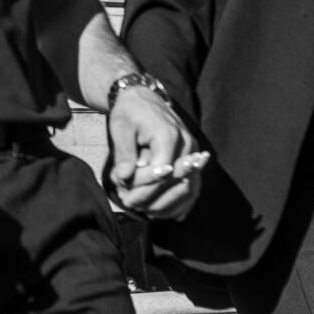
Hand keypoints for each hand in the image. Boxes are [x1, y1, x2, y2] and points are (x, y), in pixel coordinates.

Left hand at [106, 85, 203, 219]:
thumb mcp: (120, 127)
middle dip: (155, 200)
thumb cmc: (130, 113)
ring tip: (147, 213)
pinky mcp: (193, 159)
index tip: (126, 199)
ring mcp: (193, 152)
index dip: (145, 188)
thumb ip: (124, 152)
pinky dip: (181, 202)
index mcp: (169, 135)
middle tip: (133, 207)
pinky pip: (193, 186)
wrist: (144, 99)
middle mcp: (187, 144)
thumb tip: (123, 177)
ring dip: (169, 205)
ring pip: (189, 188)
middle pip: (177, 183)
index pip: (162, 172)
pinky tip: (166, 214)